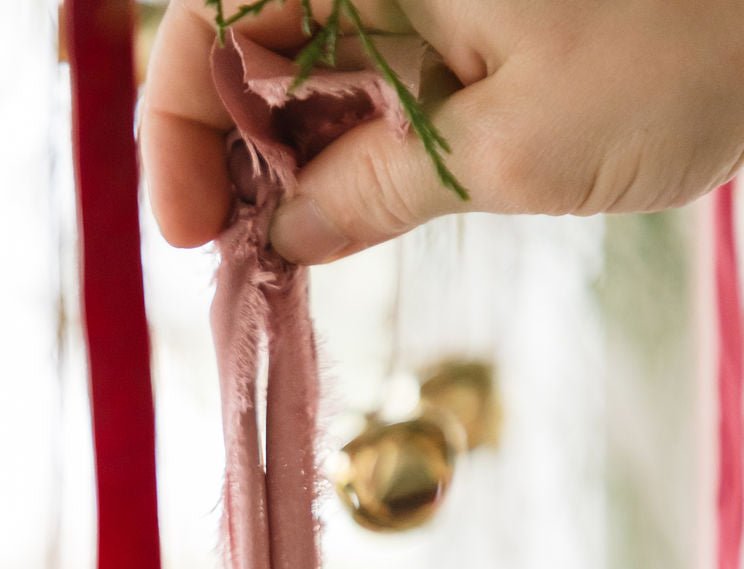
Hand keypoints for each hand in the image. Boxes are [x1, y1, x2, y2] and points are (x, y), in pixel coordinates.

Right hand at [141, 0, 743, 262]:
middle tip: (245, 256)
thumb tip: (283, 237)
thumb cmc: (677, 50)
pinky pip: (376, 66)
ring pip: (312, 56)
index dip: (179, 123)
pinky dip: (353, 140)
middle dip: (233, 150)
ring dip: (290, 155)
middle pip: (254, 35)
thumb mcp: (508, 149)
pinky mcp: (466, 6)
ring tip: (293, 246)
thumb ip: (374, 190)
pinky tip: (348, 206)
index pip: (217, 13)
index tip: (193, 232)